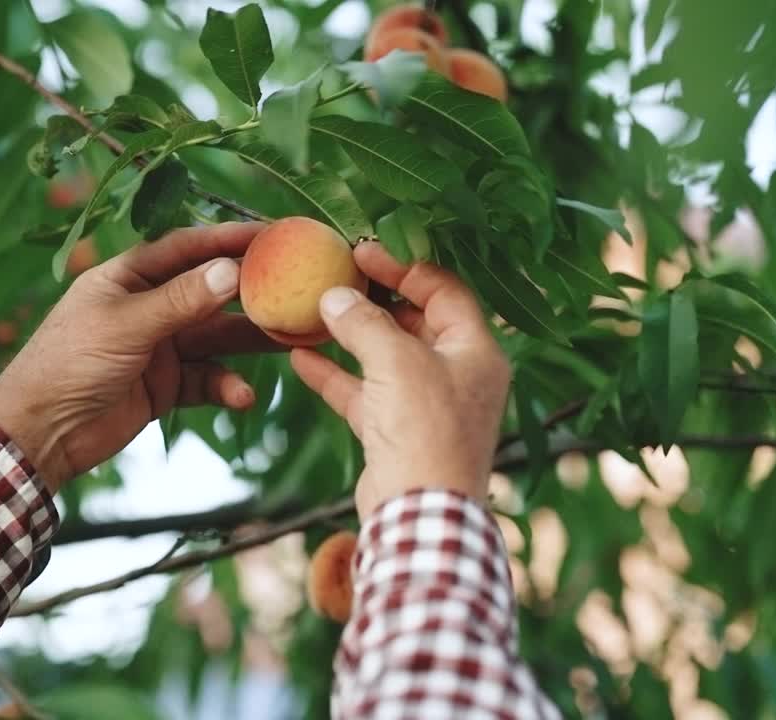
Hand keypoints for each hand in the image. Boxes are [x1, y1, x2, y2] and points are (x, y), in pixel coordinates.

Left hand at [0, 223, 277, 490]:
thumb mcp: (126, 325)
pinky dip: (226, 386)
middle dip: (251, 293)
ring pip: (215, 338)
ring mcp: (158, 348)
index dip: (228, 240)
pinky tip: (242, 396)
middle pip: (210, 293)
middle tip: (296, 290)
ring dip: (250, 341)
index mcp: (128, 277)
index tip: (273, 236)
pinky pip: (206, 380)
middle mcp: (147, 307)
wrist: (41, 433)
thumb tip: (231, 270)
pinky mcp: (164, 387)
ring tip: (290, 341)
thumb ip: (181, 300)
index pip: (187, 248)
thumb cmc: (69, 364)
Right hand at [289, 242, 510, 517]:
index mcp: (476, 350)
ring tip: (313, 311)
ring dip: (349, 335)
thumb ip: (364, 323)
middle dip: (373, 299)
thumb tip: (335, 296)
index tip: (361, 252)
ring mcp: (426, 403)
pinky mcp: (397, 430)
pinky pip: (364, 391)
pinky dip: (335, 374)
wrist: (419, 513)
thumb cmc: (424, 430)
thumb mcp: (396, 362)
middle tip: (334, 277)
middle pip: (414, 319)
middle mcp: (457, 373)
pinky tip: (299, 356)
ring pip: (385, 356)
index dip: (403, 266)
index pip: (443, 289)